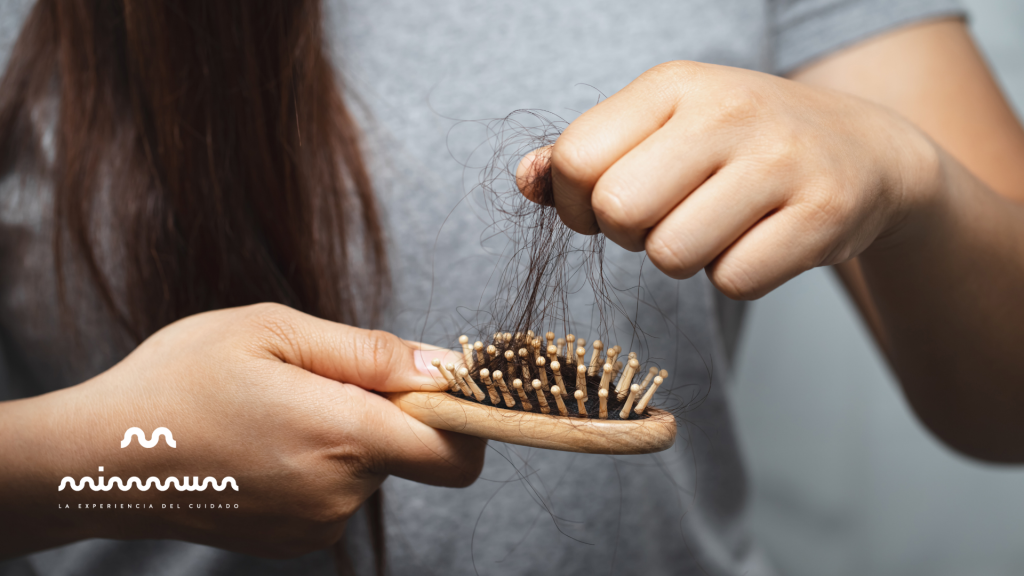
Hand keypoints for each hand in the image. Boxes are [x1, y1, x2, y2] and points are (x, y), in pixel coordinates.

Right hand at [0, 303, 482, 557]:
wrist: (100, 457)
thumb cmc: (180, 379)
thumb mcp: (275, 332)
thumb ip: (371, 353)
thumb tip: (445, 366)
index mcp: (343, 435)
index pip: (456, 451)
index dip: (465, 417)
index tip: (439, 386)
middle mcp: (340, 493)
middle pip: (410, 452)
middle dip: (385, 412)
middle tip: (316, 380)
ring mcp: (316, 525)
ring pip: (369, 469)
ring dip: (344, 436)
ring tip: (276, 410)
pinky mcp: (294, 541)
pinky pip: (337, 493)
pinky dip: (319, 464)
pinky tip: (265, 443)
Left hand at [518, 61, 940, 298]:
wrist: (865, 151)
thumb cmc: (740, 144)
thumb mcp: (663, 127)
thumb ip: (586, 153)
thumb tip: (526, 181)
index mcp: (673, 84)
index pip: (576, 158)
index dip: (576, 204)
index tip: (606, 207)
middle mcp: (726, 110)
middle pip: (618, 211)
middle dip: (629, 235)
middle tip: (665, 219)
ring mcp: (780, 160)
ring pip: (672, 256)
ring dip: (683, 259)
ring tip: (717, 225)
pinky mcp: (823, 213)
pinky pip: (734, 281)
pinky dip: (737, 276)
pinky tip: (760, 240)